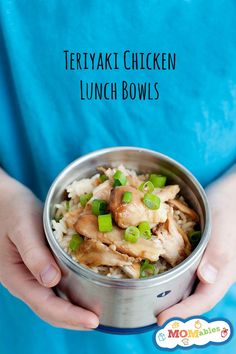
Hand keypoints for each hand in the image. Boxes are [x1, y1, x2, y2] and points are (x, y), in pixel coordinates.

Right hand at [0, 171, 98, 329]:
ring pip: (50, 302)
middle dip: (74, 319)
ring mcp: (28, 276)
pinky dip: (68, 296)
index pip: (45, 305)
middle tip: (99, 321)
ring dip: (72, 311)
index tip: (92, 320)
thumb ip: (34, 254)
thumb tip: (52, 281)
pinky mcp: (35, 268)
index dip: (70, 315)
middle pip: (49, 310)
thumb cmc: (13, 209)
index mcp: (17, 276)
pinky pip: (52, 289)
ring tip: (93, 313)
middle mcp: (23, 281)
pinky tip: (82, 292)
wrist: (3, 200)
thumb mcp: (23, 227)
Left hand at [157, 172, 235, 324]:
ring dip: (173, 298)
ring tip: (152, 303)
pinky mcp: (198, 256)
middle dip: (175, 311)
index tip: (161, 319)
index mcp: (224, 272)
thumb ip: (220, 252)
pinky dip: (173, 280)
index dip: (183, 312)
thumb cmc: (229, 209)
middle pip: (195, 299)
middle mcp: (214, 273)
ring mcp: (206, 265)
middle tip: (152, 316)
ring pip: (190, 288)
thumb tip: (206, 278)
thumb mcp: (225, 227)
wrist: (229, 194)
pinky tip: (159, 277)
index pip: (203, 299)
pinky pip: (185, 273)